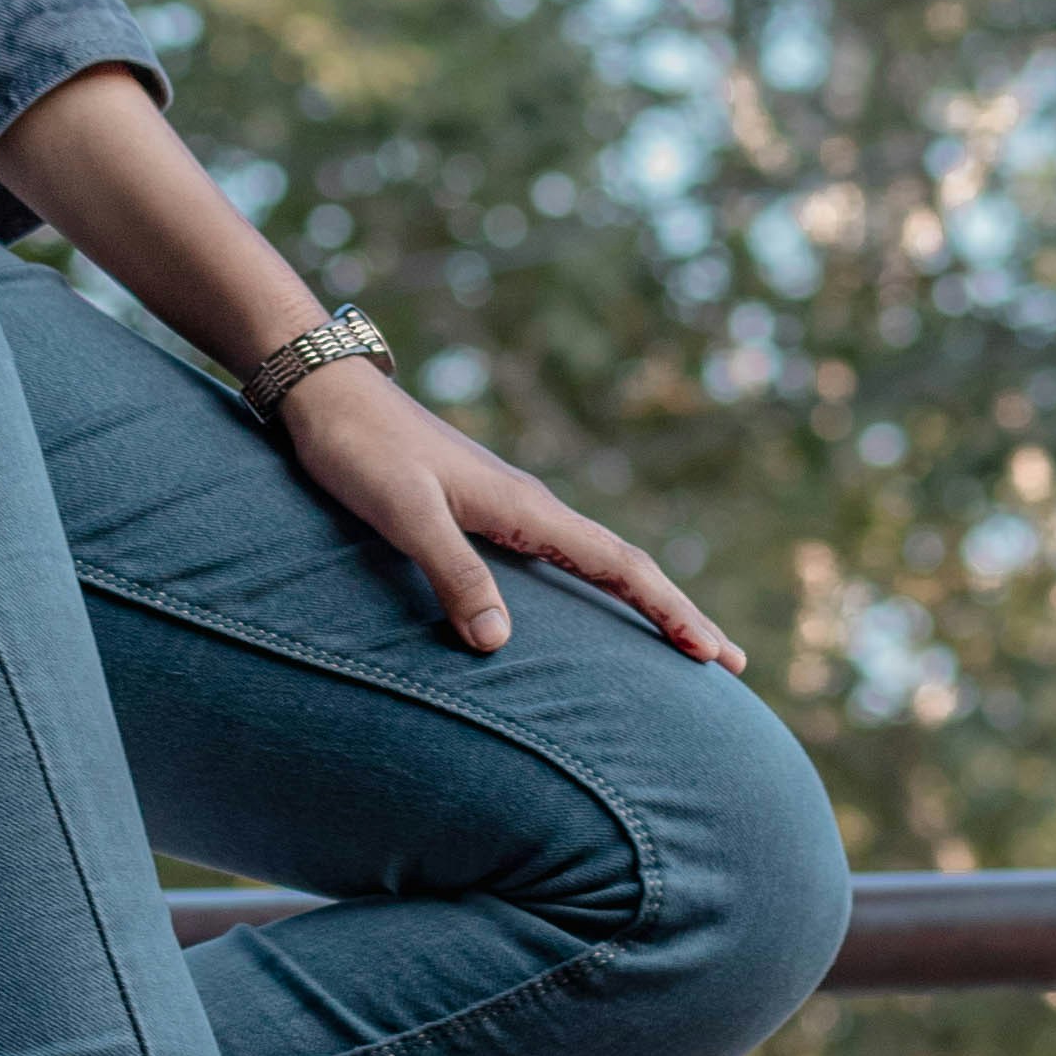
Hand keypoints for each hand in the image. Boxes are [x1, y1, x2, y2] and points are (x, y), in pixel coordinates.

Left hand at [273, 358, 746, 666]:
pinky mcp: (482, 510)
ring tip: (678, 642)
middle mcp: (530, 507)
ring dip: (641, 601)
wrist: (327, 393)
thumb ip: (452, 572)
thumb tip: (498, 643)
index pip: (618, 566)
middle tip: (728, 662)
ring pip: (595, 561)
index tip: (712, 654)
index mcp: (526, 507)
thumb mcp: (404, 513)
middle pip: (622, 567)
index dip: (667, 612)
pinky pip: (559, 558)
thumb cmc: (360, 450)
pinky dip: (594, 587)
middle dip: (676, 614)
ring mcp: (509, 508)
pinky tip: (586, 607)